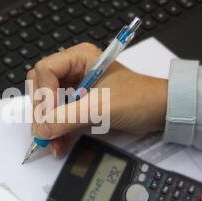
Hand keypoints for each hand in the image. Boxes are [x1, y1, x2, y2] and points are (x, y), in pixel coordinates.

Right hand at [26, 43, 167, 155]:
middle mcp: (74, 69)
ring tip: (52, 143)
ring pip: (47, 103)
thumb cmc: (139, 99)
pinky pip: (58, 115)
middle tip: (44, 133)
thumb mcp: (101, 108)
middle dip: (41, 111)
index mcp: (79, 58)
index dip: (43, 95)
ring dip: (47, 123)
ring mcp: (75, 86)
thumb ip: (68, 118)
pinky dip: (56, 129)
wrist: (160, 112)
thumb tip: (42, 130)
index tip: (47, 118)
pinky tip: (59, 143)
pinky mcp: (79, 103)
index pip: (46, 70)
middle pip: (41, 86)